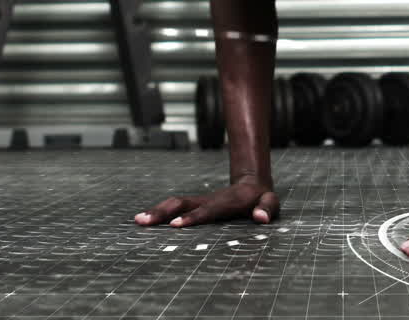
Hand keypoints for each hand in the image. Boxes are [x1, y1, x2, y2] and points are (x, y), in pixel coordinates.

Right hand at [135, 181, 278, 227]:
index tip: (175, 225)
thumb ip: (267, 209)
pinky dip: (158, 212)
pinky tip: (143, 220)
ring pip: (176, 202)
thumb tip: (260, 218)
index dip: (192, 217)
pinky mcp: (194, 204)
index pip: (208, 210)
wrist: (252, 183)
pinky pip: (175, 207)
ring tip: (138, 220)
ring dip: (157, 211)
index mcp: (228, 201)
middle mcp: (209, 199)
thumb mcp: (271, 202)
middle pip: (183, 203)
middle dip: (163, 212)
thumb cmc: (261, 198)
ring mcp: (200, 201)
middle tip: (144, 221)